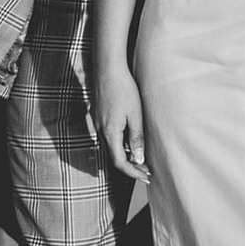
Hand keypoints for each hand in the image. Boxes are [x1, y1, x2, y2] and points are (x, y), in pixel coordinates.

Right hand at [94, 64, 151, 183]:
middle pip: (114, 156)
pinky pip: (108, 136)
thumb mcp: (135, 115)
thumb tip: (139, 159)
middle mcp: (100, 130)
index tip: (146, 176)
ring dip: (126, 156)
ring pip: (111, 147)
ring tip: (142, 158)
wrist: (107, 68)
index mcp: (110, 133)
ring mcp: (97, 123)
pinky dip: (120, 144)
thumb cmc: (123, 89)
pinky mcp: (98, 116)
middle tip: (147, 171)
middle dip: (131, 166)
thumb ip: (136, 139)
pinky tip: (131, 140)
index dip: (133, 173)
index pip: (119, 162)